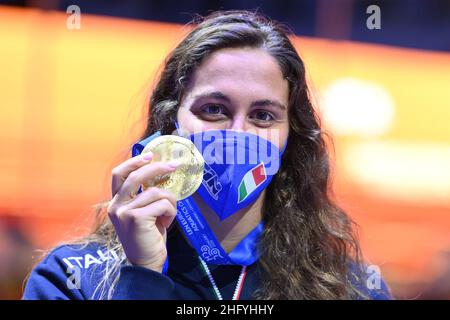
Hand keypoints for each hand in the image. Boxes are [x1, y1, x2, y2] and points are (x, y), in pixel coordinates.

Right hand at [107, 152, 178, 272]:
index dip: (134, 162)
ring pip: (156, 192)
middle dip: (157, 168)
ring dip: (170, 201)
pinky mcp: (136, 218)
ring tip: (169, 214)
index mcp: (116, 203)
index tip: (150, 155)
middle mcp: (116, 206)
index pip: (119, 174)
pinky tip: (167, 223)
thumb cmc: (147, 237)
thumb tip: (162, 173)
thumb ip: (145, 196)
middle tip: (173, 166)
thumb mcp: (143, 213)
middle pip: (136, 176)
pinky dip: (170, 212)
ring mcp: (124, 212)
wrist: (145, 264)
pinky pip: (162, 204)